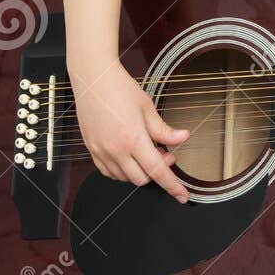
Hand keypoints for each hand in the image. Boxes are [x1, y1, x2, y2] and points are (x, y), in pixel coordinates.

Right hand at [70, 60, 189, 201]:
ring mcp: (101, 151)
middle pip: (141, 179)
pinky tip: (129, 156)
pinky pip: (108, 172)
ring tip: (146, 151)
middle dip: (157, 172)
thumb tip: (182, 138)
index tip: (182, 196)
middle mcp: (115, 150)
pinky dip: (122, 171)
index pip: (157, 171)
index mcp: (133, 139)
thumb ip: (164, 130)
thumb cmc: (119, 89)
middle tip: (165, 154)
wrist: (93, 78)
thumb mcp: (148, 108)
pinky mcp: (91, 149)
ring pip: (124, 178)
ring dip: (139, 171)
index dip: (172, 186)